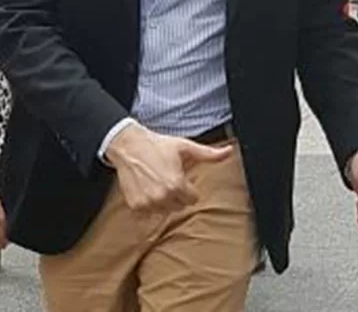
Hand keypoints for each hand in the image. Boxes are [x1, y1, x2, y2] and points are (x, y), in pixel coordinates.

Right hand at [103, 123, 232, 214]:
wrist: (128, 146)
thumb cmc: (157, 145)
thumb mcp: (184, 147)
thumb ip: (208, 154)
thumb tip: (229, 151)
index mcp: (177, 185)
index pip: (193, 199)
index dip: (189, 188)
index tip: (181, 177)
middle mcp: (162, 197)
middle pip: (180, 206)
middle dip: (177, 194)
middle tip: (169, 178)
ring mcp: (148, 203)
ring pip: (165, 210)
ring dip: (164, 200)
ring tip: (158, 182)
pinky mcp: (136, 206)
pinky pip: (150, 212)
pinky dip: (150, 203)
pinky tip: (148, 188)